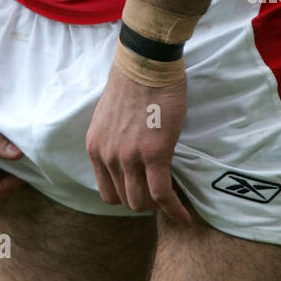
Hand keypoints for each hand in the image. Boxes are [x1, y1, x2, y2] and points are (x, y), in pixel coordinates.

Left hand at [86, 68, 191, 222]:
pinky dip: (174, 209)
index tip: (143, 192)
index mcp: (95, 147)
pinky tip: (184, 216)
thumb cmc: (132, 84)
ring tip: (173, 202)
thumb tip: (126, 158)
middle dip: (144, 202)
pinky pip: (163, 194)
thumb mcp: (109, 118)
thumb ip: (113, 141)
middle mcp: (107, 156)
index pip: (107, 192)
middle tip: (161, 194)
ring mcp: (129, 157)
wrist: (145, 64)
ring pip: (142, 201)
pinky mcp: (154, 154)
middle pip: (124, 200)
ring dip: (158, 206)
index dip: (127, 196)